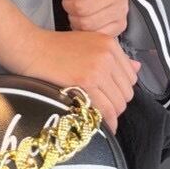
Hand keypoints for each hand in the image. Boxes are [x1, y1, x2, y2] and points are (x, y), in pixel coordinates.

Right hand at [17, 26, 139, 134]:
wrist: (31, 49)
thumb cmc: (55, 48)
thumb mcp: (89, 43)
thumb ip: (114, 56)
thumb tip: (138, 67)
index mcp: (110, 44)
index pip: (131, 77)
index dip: (121, 91)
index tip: (111, 98)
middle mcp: (108, 55)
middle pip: (126, 92)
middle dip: (117, 104)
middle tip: (104, 110)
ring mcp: (98, 69)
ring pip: (118, 103)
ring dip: (111, 114)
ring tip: (100, 117)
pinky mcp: (86, 82)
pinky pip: (106, 108)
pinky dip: (107, 121)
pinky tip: (101, 125)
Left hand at [38, 0, 128, 35]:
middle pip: (81, 7)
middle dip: (70, 6)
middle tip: (72, 1)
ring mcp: (121, 9)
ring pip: (87, 24)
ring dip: (76, 19)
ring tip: (78, 10)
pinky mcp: (120, 25)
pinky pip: (95, 34)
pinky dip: (86, 30)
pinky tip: (86, 19)